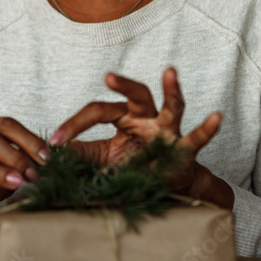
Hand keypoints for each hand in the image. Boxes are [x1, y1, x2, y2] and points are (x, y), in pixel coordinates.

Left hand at [49, 68, 224, 199]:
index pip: (96, 111)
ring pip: (172, 105)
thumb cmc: (133, 167)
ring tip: (170, 71)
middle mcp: (147, 118)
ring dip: (171, 89)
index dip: (74, 125)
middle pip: (136, 94)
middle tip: (108, 76)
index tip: (54, 142)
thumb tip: (45, 154)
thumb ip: (78, 154)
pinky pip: (198, 137)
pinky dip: (207, 128)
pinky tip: (216, 115)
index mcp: (124, 118)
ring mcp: (169, 132)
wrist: (164, 189)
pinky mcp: (185, 150)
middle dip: (122, 84)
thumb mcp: (101, 160)